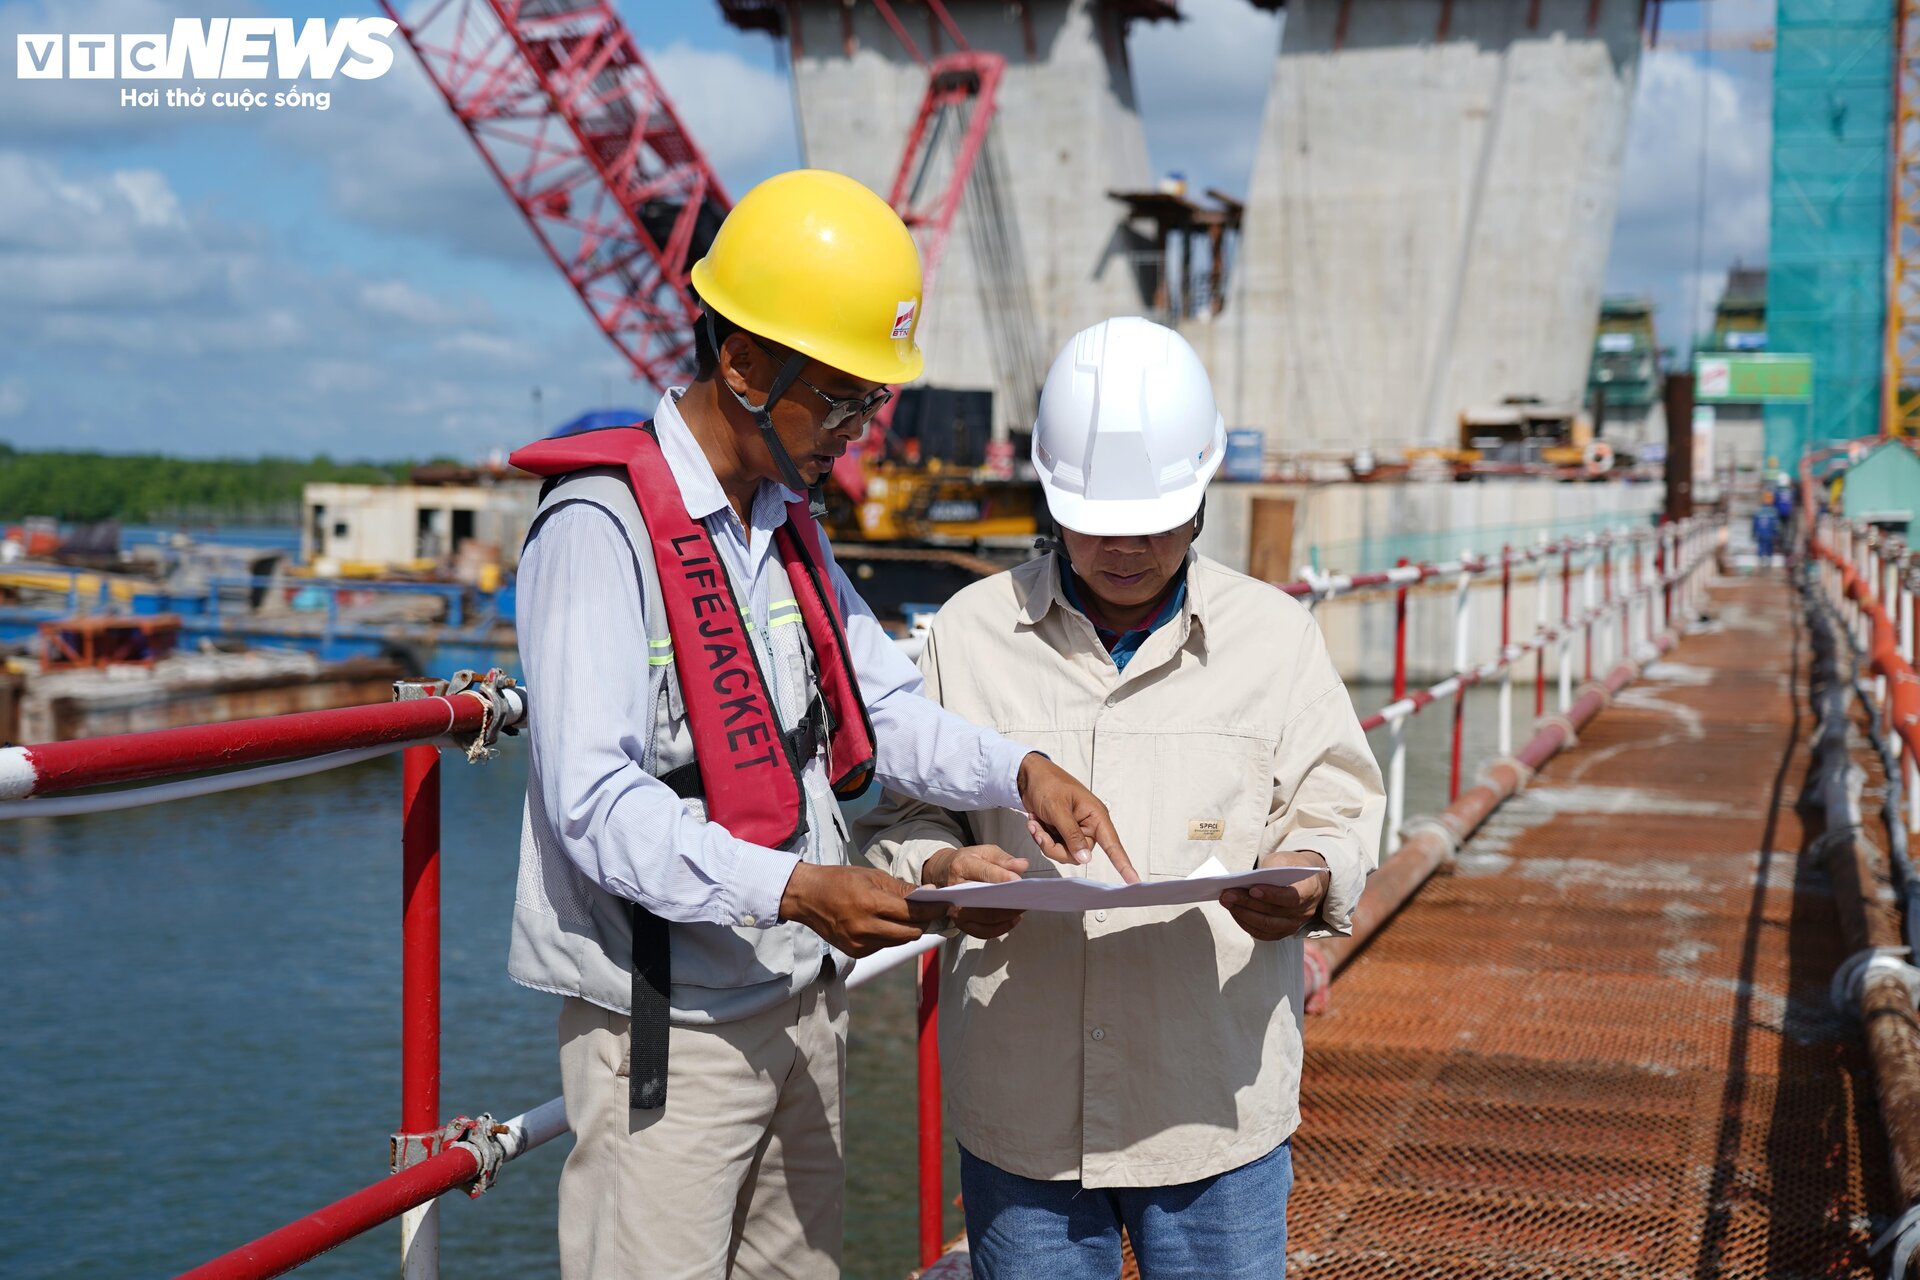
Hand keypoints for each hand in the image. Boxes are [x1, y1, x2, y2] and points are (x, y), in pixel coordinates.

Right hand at [779, 863, 945, 957]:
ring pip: (899, 942)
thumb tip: (930, 893)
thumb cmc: (841, 881)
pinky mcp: (856, 953)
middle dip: (924, 922)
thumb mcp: (872, 877)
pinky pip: (884, 946)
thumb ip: (901, 889)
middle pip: (911, 933)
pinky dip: (890, 936)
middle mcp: (865, 927)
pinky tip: (884, 924)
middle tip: (932, 911)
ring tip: (909, 916)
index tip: (946, 905)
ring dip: (908, 930)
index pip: (912, 912)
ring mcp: (859, 943)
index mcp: (870, 903)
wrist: (807, 897)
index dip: (933, 909)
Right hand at [924, 844, 1028, 939]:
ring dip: (1007, 915)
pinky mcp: (961, 922)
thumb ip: (1003, 859)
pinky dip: (1000, 928)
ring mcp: (956, 909)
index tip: (1018, 880)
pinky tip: (1014, 919)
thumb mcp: (984, 852)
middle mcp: (955, 889)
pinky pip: (982, 931)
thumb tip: (1022, 866)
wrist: (944, 873)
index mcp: (961, 866)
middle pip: (983, 900)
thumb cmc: (968, 862)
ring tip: (1023, 908)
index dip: (1001, 877)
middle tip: (1026, 899)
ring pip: (984, 918)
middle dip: (1006, 901)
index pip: (983, 873)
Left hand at [1016, 753, 1137, 883]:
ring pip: (1064, 853)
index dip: (1123, 864)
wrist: (1030, 776)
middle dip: (1054, 846)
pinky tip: (1035, 823)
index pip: (1113, 844)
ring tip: (1035, 822)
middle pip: (1079, 854)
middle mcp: (1089, 825)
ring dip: (1045, 841)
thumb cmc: (1048, 784)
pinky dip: (1041, 838)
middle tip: (1038, 830)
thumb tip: (1086, 858)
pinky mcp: (1062, 833)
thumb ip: (1072, 834)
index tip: (1134, 880)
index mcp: (1096, 816)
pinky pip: (1054, 847)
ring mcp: (1075, 830)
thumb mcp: (1058, 808)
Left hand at [1221, 850, 1329, 941]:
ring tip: (1226, 901)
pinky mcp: (1283, 932)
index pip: (1291, 897)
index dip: (1271, 895)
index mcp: (1309, 890)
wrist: (1304, 880)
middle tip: (1227, 894)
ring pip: (1266, 925)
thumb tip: (1244, 882)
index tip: (1252, 889)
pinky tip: (1234, 911)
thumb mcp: (1283, 860)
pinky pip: (1262, 933)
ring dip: (1243, 914)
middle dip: (1247, 903)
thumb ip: (1269, 870)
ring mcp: (1294, 925)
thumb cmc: (1289, 867)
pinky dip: (1246, 922)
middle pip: (1274, 912)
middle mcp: (1304, 911)